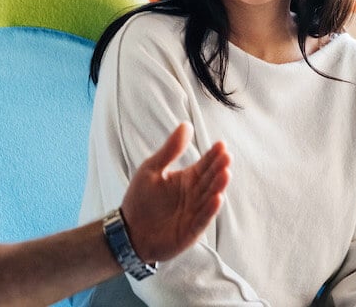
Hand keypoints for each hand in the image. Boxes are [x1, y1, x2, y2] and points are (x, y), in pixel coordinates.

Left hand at [120, 123, 229, 262]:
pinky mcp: (190, 230)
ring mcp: (194, 213)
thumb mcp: (152, 168)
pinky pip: (202, 219)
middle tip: (226, 156)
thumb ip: (170, 150)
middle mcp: (195, 195)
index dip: (213, 155)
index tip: (221, 144)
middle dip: (219, 168)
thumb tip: (186, 125)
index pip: (204, 165)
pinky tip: (217, 198)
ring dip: (218, 187)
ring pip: (210, 198)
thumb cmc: (141, 199)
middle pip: (210, 180)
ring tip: (225, 173)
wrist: (128, 230)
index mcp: (187, 179)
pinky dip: (210, 210)